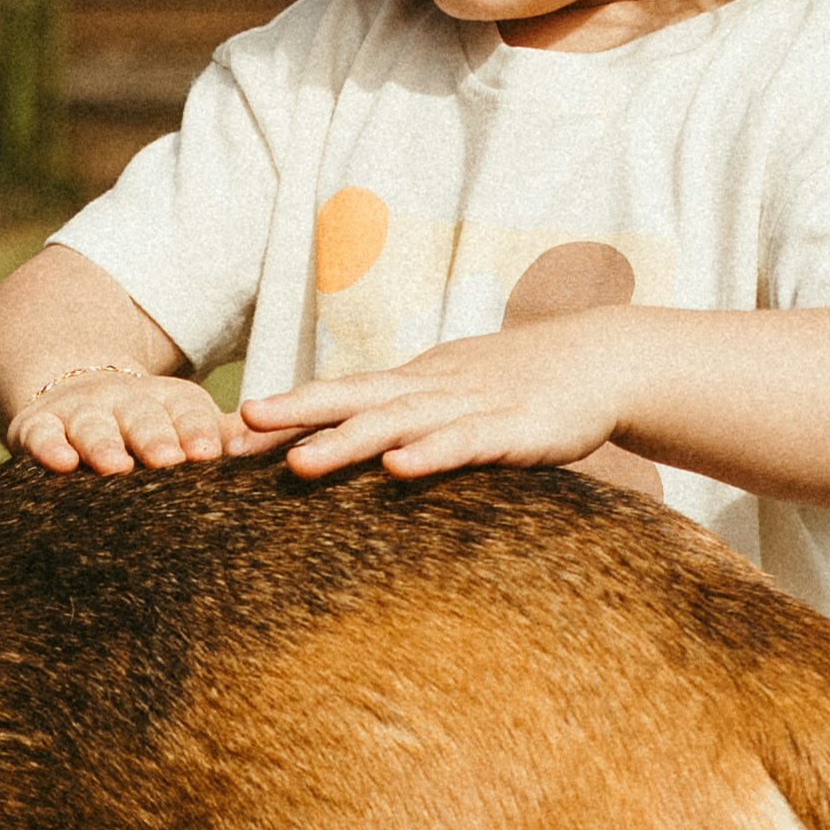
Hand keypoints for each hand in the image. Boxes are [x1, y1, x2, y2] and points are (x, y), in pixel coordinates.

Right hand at [3, 368, 240, 473]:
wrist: (68, 392)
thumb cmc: (145, 425)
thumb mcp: (185, 423)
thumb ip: (226, 436)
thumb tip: (289, 442)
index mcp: (168, 401)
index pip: (187, 414)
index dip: (196, 431)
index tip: (210, 453)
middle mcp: (124, 401)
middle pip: (142, 417)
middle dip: (156, 437)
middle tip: (170, 460)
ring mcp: (80, 412)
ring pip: (93, 426)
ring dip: (103, 445)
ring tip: (114, 465)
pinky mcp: (37, 427)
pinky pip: (41, 436)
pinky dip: (48, 447)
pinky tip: (59, 462)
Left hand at [232, 322, 651, 485]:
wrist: (601, 360)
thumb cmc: (522, 385)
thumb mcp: (455, 396)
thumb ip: (408, 418)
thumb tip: (358, 447)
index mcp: (414, 384)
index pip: (340, 393)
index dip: (286, 409)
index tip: (227, 429)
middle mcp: (431, 390)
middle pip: (353, 399)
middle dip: (294, 413)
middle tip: (237, 430)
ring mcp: (470, 407)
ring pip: (399, 423)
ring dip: (348, 442)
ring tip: (299, 463)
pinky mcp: (513, 431)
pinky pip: (465, 444)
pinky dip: (431, 454)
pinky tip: (399, 469)